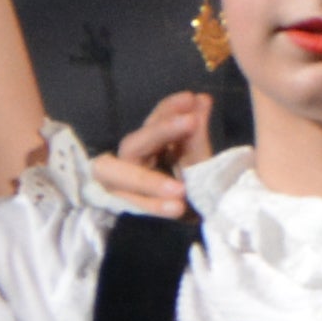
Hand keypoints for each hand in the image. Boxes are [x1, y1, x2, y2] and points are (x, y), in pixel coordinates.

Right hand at [94, 90, 217, 216]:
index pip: (153, 120)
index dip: (169, 108)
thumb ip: (196, 135)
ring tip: (181, 189)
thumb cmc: (189, 189)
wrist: (185, 222)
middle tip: (190, 122)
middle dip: (160, 132)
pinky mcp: (121, 204)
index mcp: (147, 146)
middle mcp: (128, 161)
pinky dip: (153, 205)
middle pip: (133, 143)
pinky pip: (133, 205)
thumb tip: (202, 98)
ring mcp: (119, 184)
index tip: (192, 98)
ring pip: (121, 176)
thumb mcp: (196, 161)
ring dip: (150, 181)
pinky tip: (177, 207)